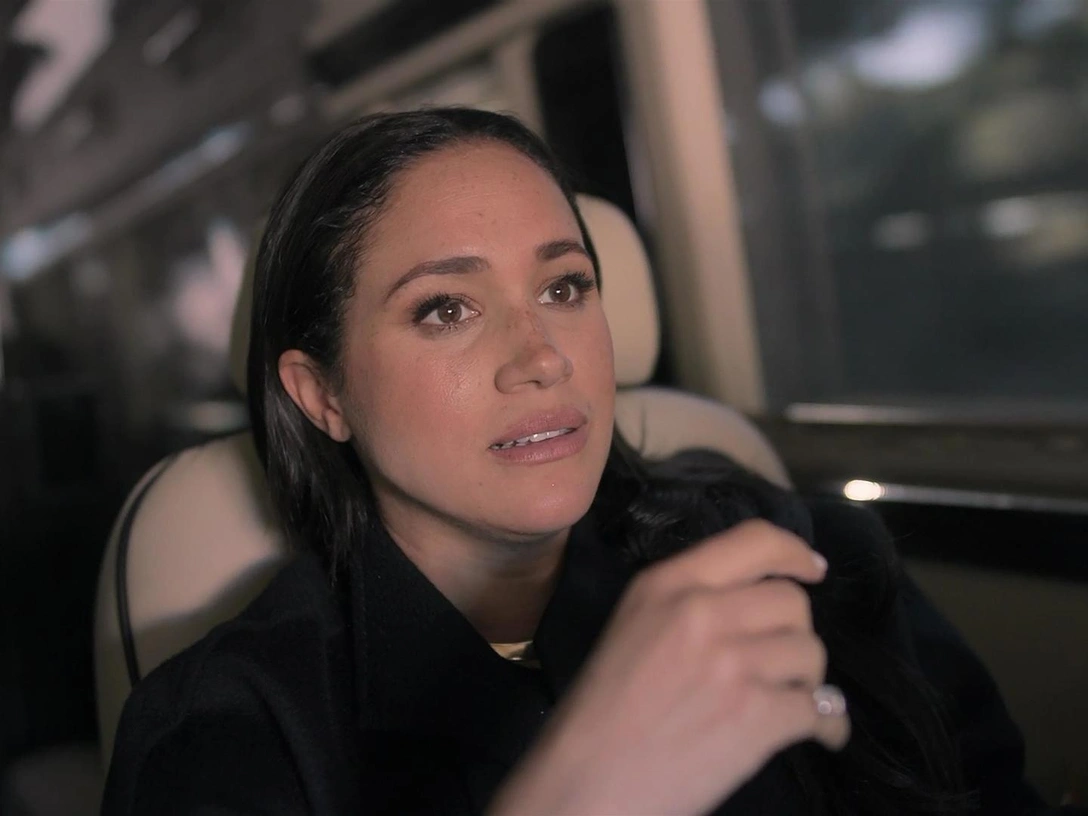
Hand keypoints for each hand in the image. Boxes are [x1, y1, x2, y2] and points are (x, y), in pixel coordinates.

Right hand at [489, 519, 848, 815]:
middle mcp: (703, 612)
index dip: (794, 552)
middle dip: (795, 633)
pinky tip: (818, 735)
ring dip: (807, 680)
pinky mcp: (756, 716)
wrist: (585, 782)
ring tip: (785, 701)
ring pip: (811, 653)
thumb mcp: (633, 626)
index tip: (812, 570)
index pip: (753, 540)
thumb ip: (687, 602)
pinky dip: (828, 726)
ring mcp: (733, 663)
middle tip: (779, 662)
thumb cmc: (599, 712)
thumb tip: (751, 602)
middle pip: (792, 602)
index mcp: (667, 584)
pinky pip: (822, 709)